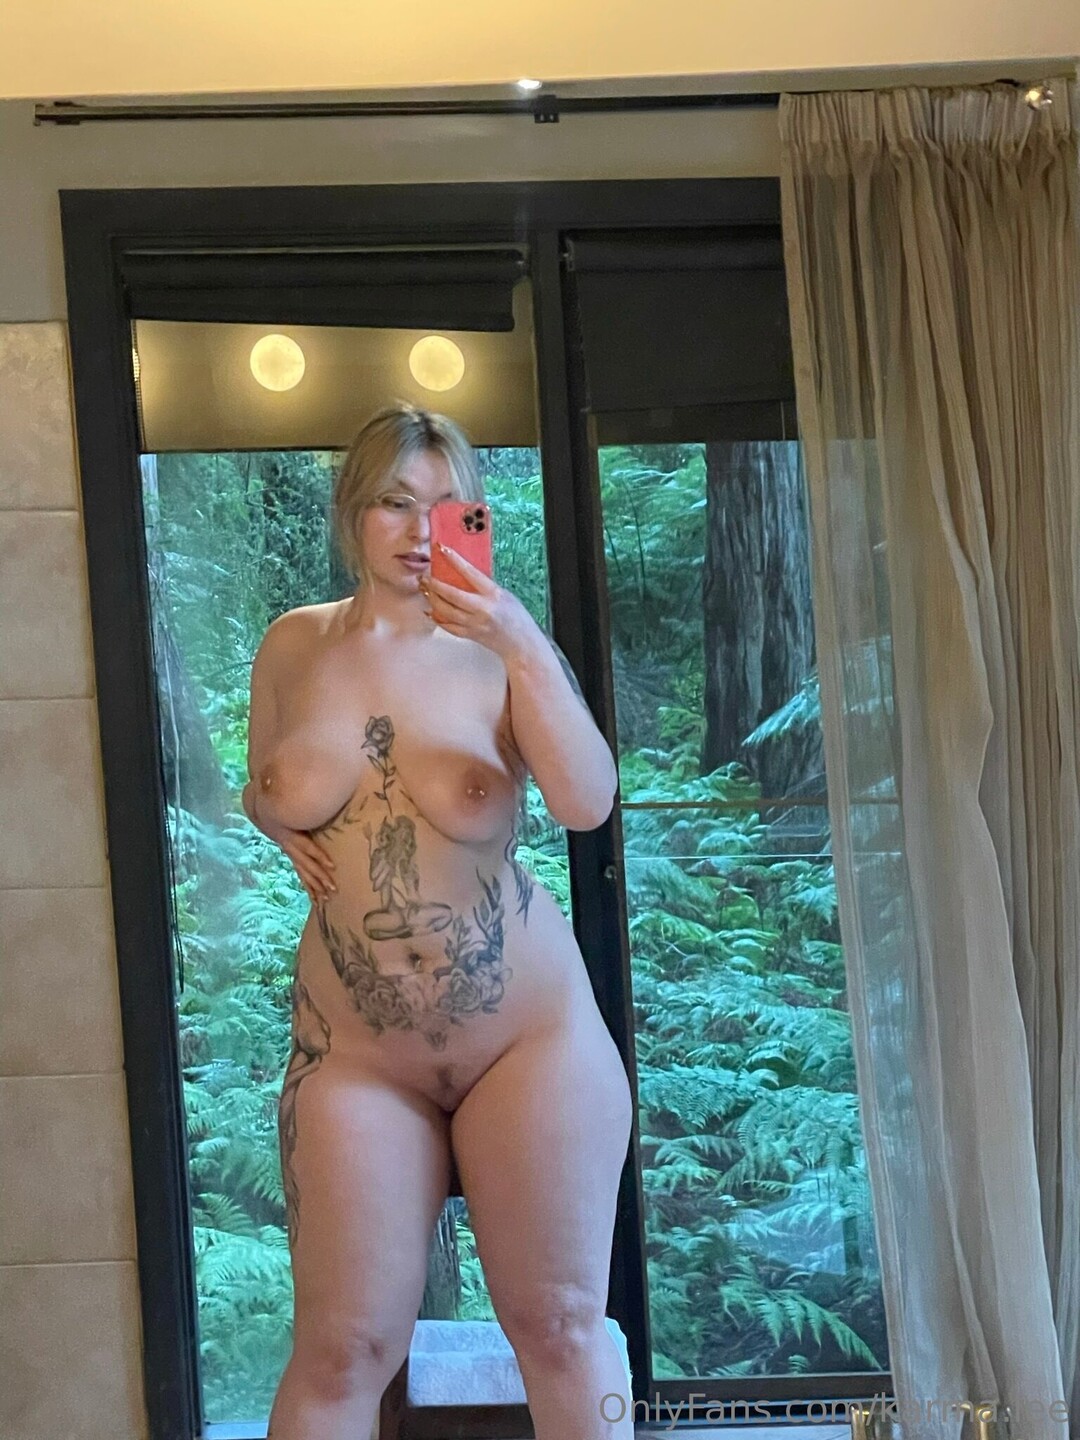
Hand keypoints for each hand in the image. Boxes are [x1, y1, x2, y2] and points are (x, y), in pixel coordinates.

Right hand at [245, 782, 336, 903]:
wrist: (266, 812)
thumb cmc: (282, 805)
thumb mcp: (286, 801)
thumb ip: (292, 793)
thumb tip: (292, 782)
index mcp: (291, 834)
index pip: (308, 847)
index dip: (319, 856)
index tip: (331, 865)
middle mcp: (291, 847)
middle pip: (307, 865)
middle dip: (320, 877)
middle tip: (334, 889)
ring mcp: (292, 855)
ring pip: (304, 874)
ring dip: (315, 887)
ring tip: (327, 899)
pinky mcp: (294, 859)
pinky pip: (302, 876)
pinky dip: (309, 888)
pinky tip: (317, 900)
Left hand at [418, 544, 538, 660]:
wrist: (521, 643)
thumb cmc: (516, 616)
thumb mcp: (503, 594)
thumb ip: (484, 586)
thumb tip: (463, 575)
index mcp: (492, 594)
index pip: (470, 573)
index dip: (454, 560)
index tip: (442, 549)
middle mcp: (481, 609)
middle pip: (451, 594)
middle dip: (434, 584)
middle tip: (425, 577)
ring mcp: (473, 624)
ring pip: (445, 610)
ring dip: (432, 599)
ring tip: (425, 590)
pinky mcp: (469, 635)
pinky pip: (448, 626)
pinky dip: (437, 618)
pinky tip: (430, 611)